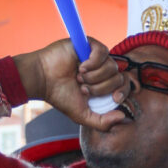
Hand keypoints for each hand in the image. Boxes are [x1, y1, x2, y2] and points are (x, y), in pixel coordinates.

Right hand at [14, 38, 128, 130]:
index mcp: (103, 85)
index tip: (114, 98)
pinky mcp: (89, 45)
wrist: (43, 80)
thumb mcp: (82, 115)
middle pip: (118, 77)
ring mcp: (96, 57)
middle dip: (102, 88)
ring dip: (95, 77)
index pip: (124, 85)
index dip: (123, 92)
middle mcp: (102, 70)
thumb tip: (122, 117)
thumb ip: (102, 122)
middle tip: (84, 89)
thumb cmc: (60, 96)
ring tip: (79, 77)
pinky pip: (103, 52)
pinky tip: (81, 67)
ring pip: (112, 66)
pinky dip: (94, 62)